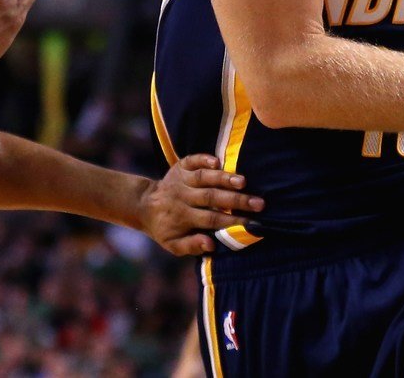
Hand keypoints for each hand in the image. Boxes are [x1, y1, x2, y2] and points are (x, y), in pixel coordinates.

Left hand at [137, 154, 264, 255]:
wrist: (144, 205)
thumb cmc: (165, 228)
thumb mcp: (173, 245)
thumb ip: (191, 246)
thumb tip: (211, 244)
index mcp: (183, 217)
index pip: (212, 219)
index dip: (233, 221)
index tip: (253, 223)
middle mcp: (183, 196)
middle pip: (212, 197)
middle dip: (237, 200)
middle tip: (259, 203)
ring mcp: (181, 179)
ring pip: (204, 178)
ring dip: (224, 178)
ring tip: (244, 181)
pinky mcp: (180, 166)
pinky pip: (192, 160)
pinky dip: (204, 158)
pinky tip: (218, 160)